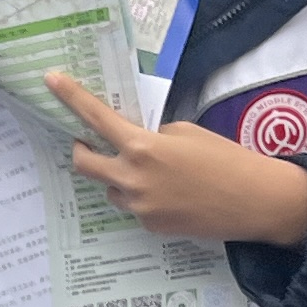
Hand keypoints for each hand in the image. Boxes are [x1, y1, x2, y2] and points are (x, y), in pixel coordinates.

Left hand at [47, 72, 306, 244]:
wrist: (255, 201)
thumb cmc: (226, 159)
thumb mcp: (186, 133)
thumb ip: (152, 135)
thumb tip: (133, 143)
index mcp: (142, 147)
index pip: (96, 117)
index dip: (70, 97)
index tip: (51, 79)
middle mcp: (132, 179)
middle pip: (84, 163)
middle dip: (83, 149)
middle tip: (90, 142)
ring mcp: (139, 207)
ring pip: (111, 188)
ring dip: (119, 176)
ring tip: (156, 173)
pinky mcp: (150, 226)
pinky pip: (133, 206)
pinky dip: (143, 196)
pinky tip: (173, 193)